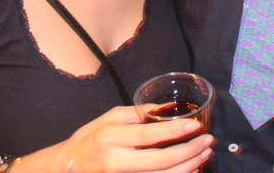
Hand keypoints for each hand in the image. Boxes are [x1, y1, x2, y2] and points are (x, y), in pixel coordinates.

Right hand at [56, 106, 213, 172]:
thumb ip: (136, 113)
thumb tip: (166, 108)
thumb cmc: (89, 140)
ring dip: (189, 168)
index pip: (149, 135)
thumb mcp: (107, 119)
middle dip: (190, 152)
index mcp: (111, 138)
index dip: (175, 131)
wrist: (65, 169)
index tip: (196, 125)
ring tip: (205, 155)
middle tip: (208, 142)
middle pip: (161, 162)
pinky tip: (190, 169)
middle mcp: (116, 162)